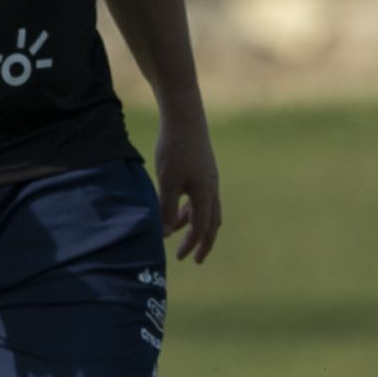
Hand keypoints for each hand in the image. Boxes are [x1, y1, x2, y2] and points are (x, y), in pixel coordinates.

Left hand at [153, 110, 221, 262]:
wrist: (184, 118)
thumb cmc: (175, 150)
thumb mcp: (167, 182)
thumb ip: (167, 209)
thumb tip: (165, 234)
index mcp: (206, 194)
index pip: (202, 227)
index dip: (193, 244)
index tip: (184, 259)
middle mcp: (212, 188)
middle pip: (212, 222)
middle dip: (203, 241)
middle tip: (194, 258)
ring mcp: (209, 179)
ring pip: (207, 209)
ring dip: (194, 224)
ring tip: (177, 232)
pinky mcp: (203, 170)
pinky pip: (201, 197)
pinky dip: (191, 208)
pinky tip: (177, 207)